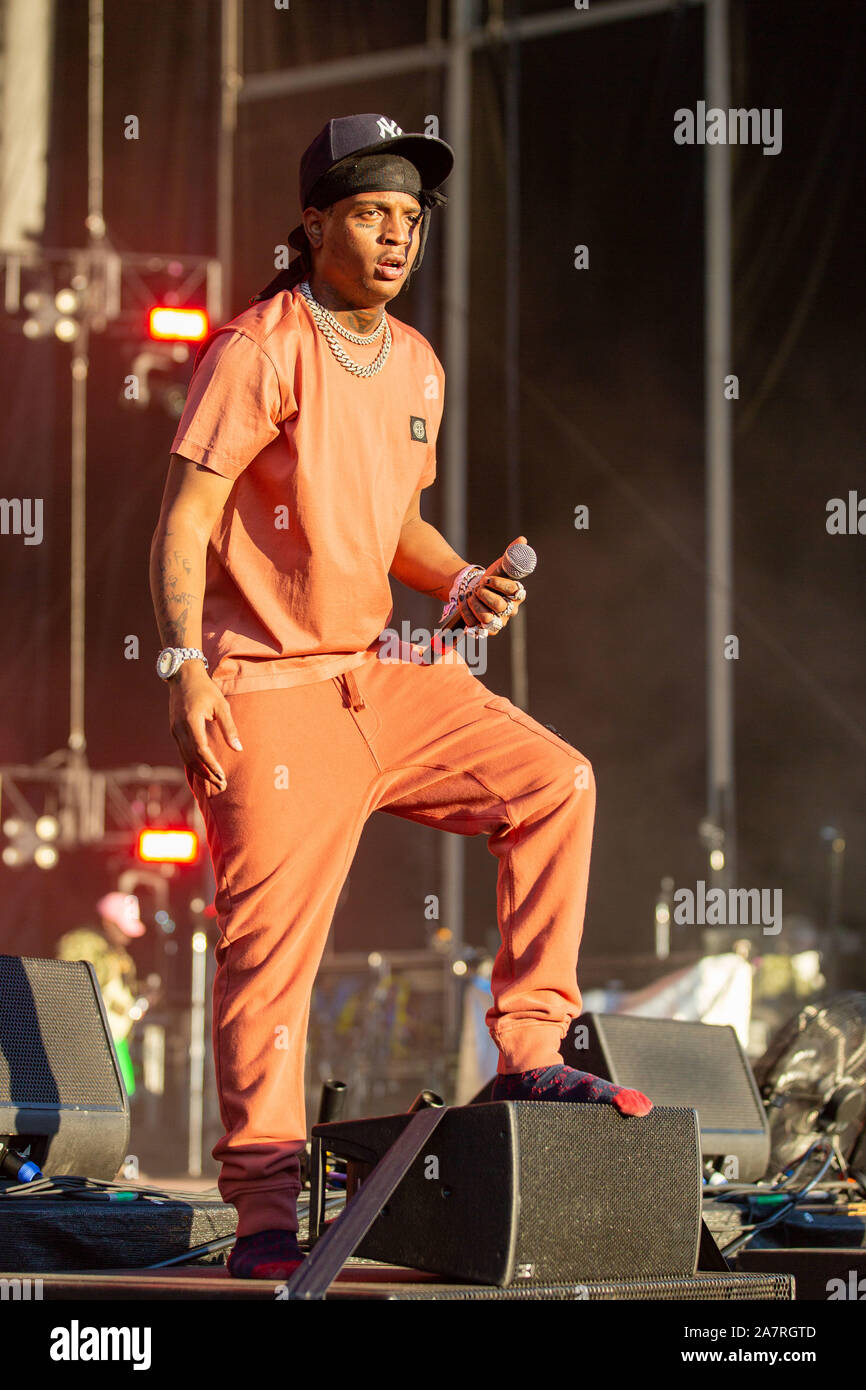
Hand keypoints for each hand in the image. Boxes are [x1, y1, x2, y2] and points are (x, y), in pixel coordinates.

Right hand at [168, 662, 241, 789]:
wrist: (183, 676)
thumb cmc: (205, 689)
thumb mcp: (221, 706)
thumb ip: (229, 728)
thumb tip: (238, 749)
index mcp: (191, 721)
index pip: (201, 750)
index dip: (212, 765)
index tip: (223, 776)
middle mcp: (179, 729)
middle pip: (192, 758)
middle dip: (206, 774)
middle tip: (221, 785)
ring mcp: (174, 730)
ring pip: (185, 757)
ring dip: (199, 771)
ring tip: (214, 781)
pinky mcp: (174, 731)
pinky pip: (182, 751)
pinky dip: (192, 763)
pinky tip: (203, 769)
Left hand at [457, 536, 528, 635]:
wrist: (474, 590)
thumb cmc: (490, 579)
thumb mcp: (501, 565)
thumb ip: (512, 554)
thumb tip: (522, 540)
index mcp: (517, 595)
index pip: (514, 592)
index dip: (499, 585)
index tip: (487, 578)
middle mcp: (511, 611)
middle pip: (499, 606)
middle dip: (484, 595)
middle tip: (476, 588)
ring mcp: (499, 622)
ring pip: (487, 619)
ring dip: (474, 605)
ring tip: (470, 597)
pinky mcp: (486, 631)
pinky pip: (476, 627)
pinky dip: (467, 616)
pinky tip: (465, 606)